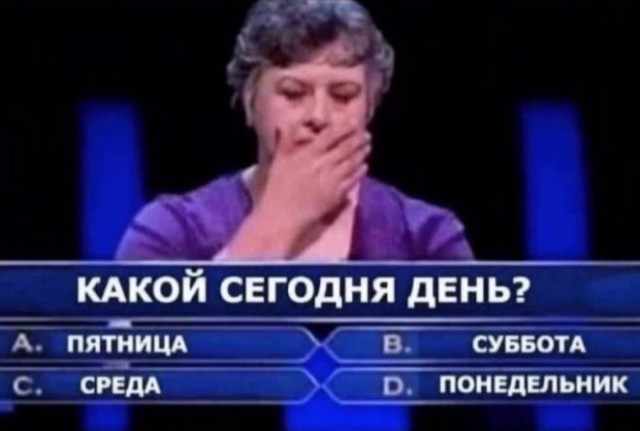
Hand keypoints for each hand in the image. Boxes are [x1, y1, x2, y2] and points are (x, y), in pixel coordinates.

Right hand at [219, 123, 369, 259]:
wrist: (282, 215)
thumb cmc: (277, 188)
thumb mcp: (278, 161)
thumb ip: (284, 140)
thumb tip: (284, 123)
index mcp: (307, 154)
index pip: (330, 135)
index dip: (344, 128)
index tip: (353, 123)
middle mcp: (321, 164)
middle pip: (345, 148)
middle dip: (358, 140)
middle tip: (367, 135)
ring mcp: (330, 180)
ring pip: (351, 163)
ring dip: (361, 154)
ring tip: (367, 148)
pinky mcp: (336, 194)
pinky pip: (352, 180)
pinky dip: (360, 172)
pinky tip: (364, 167)